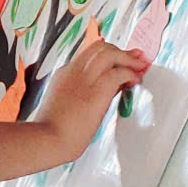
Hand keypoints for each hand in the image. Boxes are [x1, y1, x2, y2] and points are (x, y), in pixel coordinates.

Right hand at [32, 41, 148, 163]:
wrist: (47, 139)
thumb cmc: (53, 131)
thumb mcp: (64, 105)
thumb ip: (82, 94)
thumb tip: (108, 91)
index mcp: (64, 74)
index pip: (90, 56)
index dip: (110, 57)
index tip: (122, 61)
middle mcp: (74, 71)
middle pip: (100, 47)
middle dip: (121, 51)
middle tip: (136, 58)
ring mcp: (84, 79)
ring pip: (109, 53)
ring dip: (128, 58)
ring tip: (140, 67)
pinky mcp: (96, 90)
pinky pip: (118, 73)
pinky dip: (130, 73)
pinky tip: (134, 80)